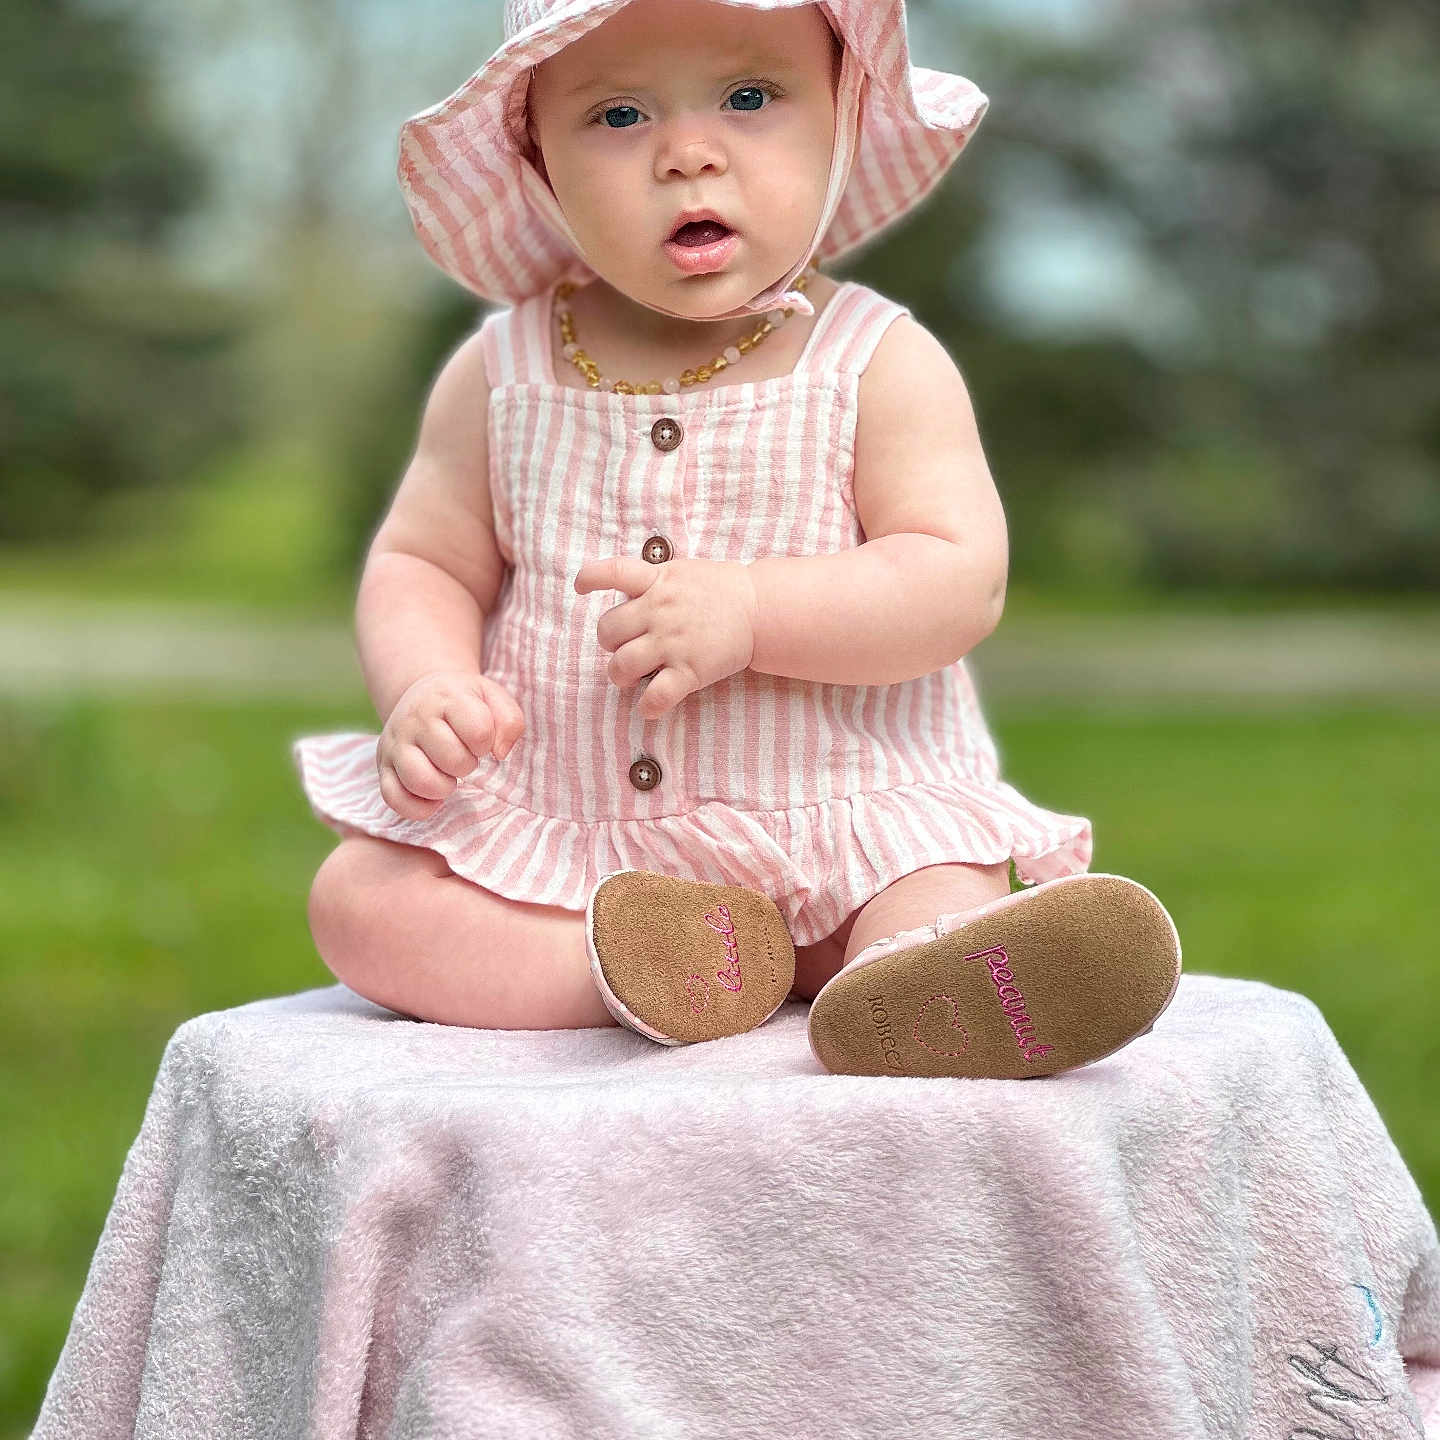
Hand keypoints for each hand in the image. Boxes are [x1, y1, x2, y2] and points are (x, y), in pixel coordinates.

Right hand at [376, 670, 524, 820]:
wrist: (422, 696)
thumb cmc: (465, 702)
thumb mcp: (493, 698)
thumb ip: (510, 721)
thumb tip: (500, 754)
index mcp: (447, 697)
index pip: (478, 731)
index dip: (486, 743)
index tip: (480, 740)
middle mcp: (415, 718)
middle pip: (452, 759)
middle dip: (467, 765)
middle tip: (464, 757)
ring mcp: (395, 744)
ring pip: (420, 781)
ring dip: (444, 788)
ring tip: (448, 777)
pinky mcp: (383, 767)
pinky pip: (394, 799)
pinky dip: (419, 808)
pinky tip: (434, 798)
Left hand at [575, 555, 757, 719]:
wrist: (761, 609)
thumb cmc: (720, 590)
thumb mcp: (683, 572)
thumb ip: (653, 581)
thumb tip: (624, 593)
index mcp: (658, 581)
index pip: (613, 572)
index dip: (589, 578)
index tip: (580, 588)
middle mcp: (660, 610)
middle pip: (607, 630)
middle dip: (609, 643)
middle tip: (625, 647)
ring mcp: (673, 642)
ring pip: (621, 666)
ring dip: (620, 675)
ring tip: (631, 676)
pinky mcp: (690, 670)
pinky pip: (656, 696)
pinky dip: (647, 707)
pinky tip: (649, 706)